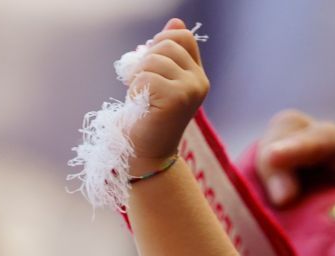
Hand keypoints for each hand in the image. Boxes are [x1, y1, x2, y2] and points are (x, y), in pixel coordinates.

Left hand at [125, 19, 208, 167]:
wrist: (145, 155)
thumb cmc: (147, 118)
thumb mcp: (158, 80)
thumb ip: (167, 55)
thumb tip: (175, 21)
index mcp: (196, 75)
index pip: (183, 37)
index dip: (161, 41)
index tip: (147, 61)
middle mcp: (199, 81)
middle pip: (167, 44)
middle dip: (145, 60)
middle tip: (138, 84)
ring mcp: (190, 89)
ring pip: (154, 59)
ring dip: (137, 77)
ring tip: (140, 97)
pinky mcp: (176, 98)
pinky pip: (146, 77)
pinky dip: (135, 90)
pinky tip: (140, 106)